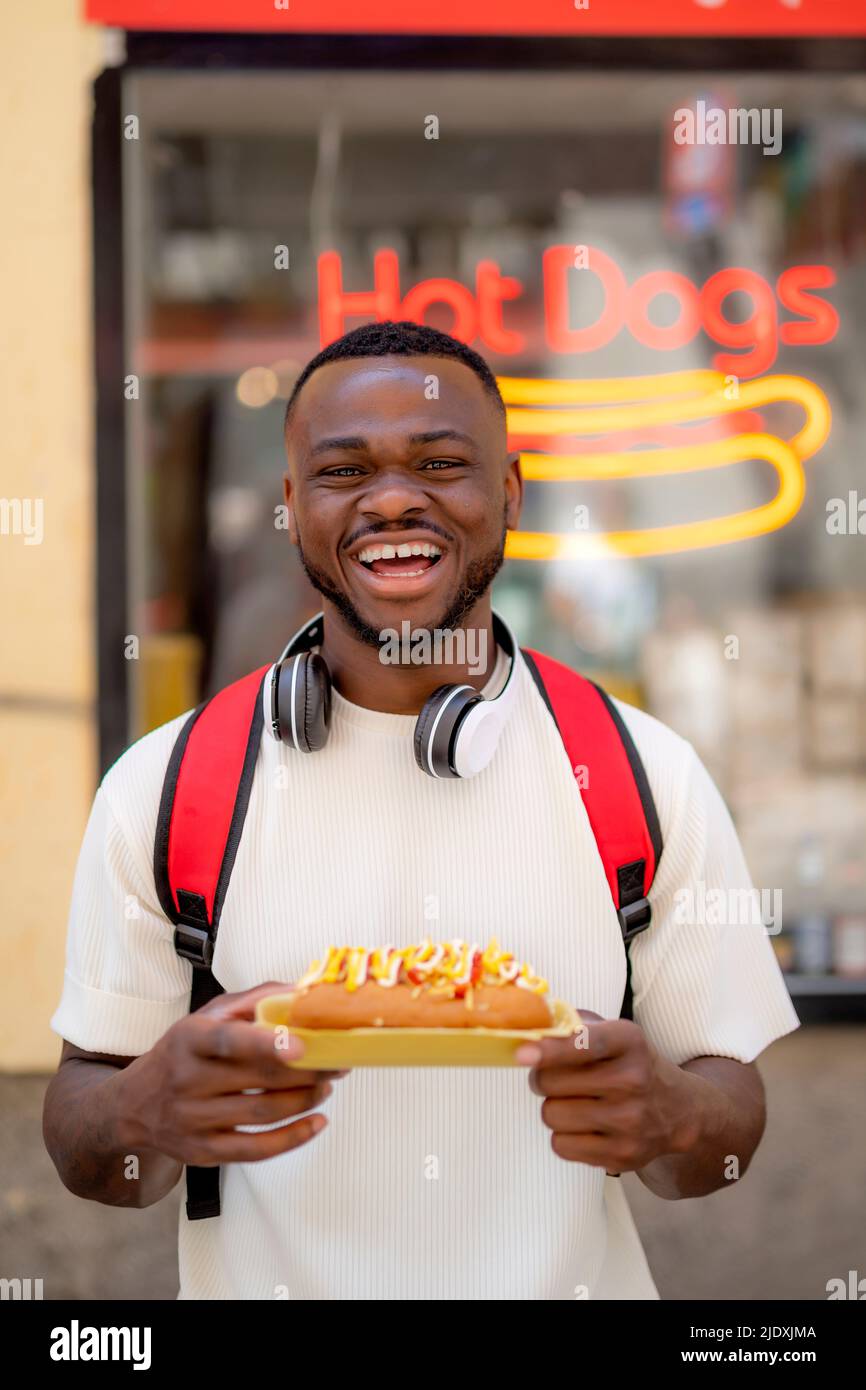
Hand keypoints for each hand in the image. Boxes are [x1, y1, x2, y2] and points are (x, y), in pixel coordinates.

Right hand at [113, 981, 348, 1166]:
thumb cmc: (181, 1053)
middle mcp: (188, 1080)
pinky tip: (317, 1122)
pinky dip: (293, 1138)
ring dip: (305, 1099)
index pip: (229, 1040)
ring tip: (327, 1084)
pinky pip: (256, 1150)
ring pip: (263, 1114)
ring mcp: (194, 1121)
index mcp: (190, 1039)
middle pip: (259, 1080)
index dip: (267, 1043)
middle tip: (338, 1060)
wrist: (132, 1106)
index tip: (303, 1044)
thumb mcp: (205, 1017)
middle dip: (308, 1070)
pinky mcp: (203, 1153)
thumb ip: (253, 1000)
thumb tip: (301, 992)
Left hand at [515, 1011, 694, 1173]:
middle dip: (543, 1078)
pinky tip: (584, 1126)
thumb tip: (531, 1026)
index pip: (584, 1044)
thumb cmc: (630, 1065)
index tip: (523, 1054)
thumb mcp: (614, 1033)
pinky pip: (561, 1146)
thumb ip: (573, 1024)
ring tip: (574, 1102)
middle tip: (554, 1078)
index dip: (550, 1049)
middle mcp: (633, 1080)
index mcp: (628, 1041)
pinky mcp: (622, 1156)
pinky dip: (564, 1136)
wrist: (676, 1110)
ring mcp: (629, 1121)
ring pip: (551, 1115)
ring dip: (553, 1107)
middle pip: (551, 1082)